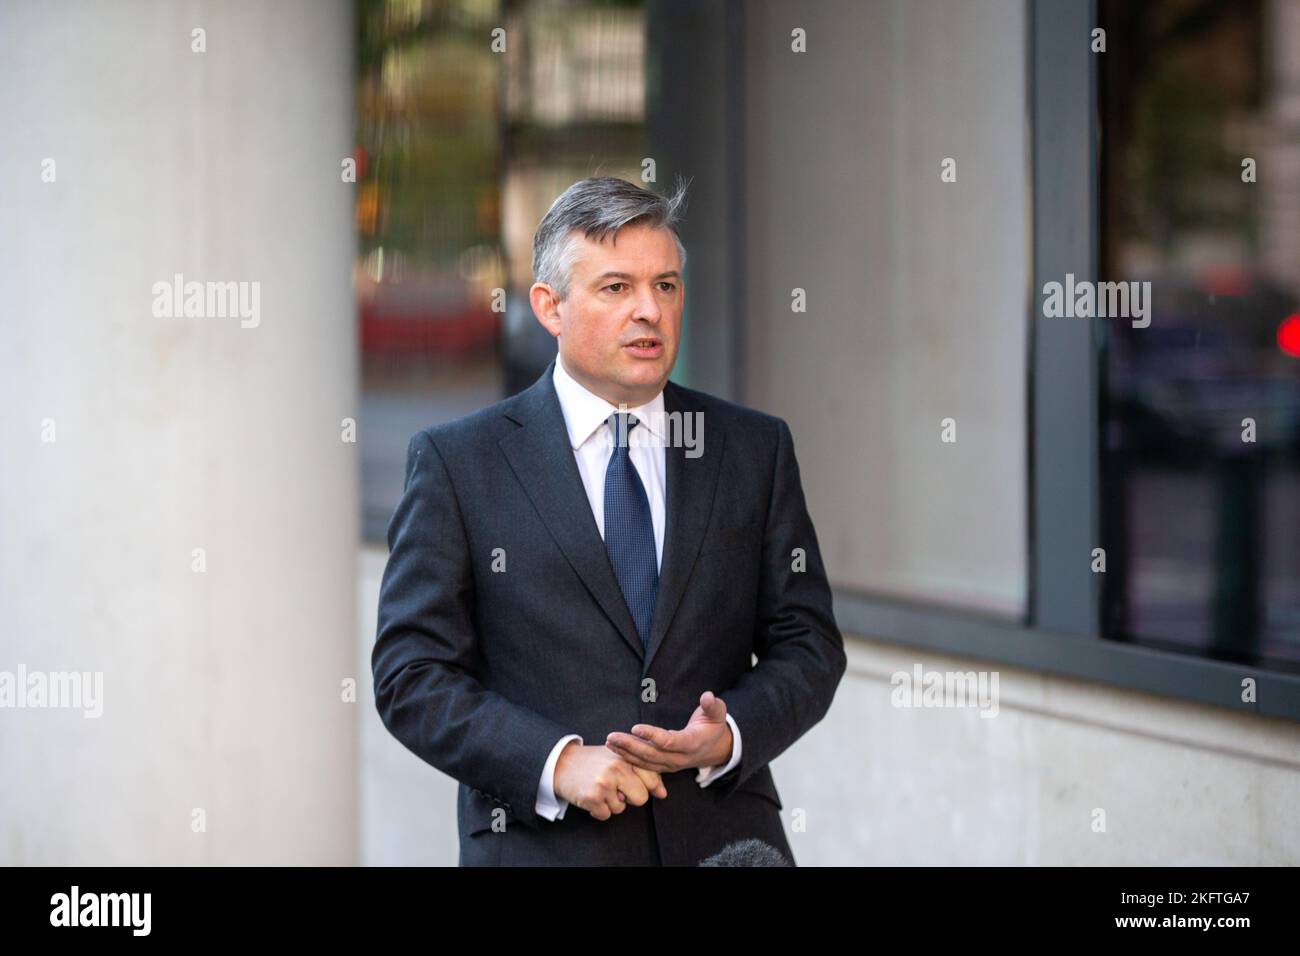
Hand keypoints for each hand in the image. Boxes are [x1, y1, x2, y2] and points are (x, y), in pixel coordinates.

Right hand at [552, 743, 667, 820]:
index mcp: (626, 757)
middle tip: (613, 787)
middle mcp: (617, 768)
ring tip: (598, 788)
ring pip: (621, 809)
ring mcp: (605, 783)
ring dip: (610, 803)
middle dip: (629, 798)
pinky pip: (606, 815)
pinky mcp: (593, 797)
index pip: (652, 778)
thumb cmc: (593, 762)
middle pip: (641, 798)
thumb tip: (663, 793)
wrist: (560, 763)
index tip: (633, 783)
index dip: (645, 785)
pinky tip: (590, 796)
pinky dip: (598, 810)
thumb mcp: (617, 759)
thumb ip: (642, 772)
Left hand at [604, 691, 732, 773]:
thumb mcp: (718, 713)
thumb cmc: (713, 725)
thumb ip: (712, 705)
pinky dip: (629, 758)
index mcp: (693, 744)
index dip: (652, 736)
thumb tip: (707, 696)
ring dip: (626, 752)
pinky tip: (615, 749)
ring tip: (609, 742)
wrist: (714, 748)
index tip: (635, 727)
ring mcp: (671, 764)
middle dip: (630, 746)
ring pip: (646, 761)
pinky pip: (645, 765)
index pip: (670, 742)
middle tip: (612, 737)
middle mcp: (680, 758)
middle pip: (652, 755)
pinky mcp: (664, 766)